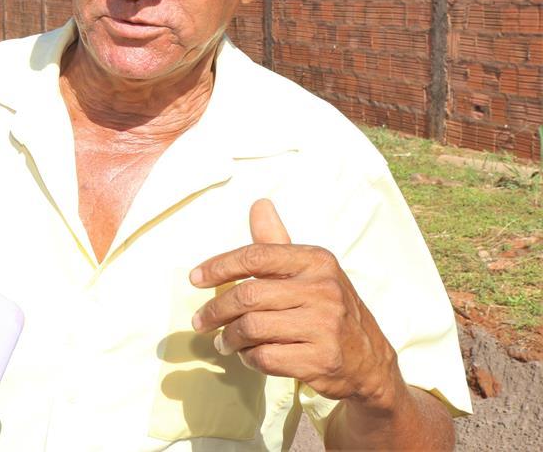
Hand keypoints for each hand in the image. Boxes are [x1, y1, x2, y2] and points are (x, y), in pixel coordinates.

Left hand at [189, 200, 400, 407]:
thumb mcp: (310, 271)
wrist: (370, 362)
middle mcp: (323, 290)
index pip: (255, 256)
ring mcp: (325, 326)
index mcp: (316, 261)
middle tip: (201, 320)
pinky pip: (266, 357)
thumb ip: (277, 242)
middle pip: (247, 295)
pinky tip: (248, 355)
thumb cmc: (330, 309)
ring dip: (229, 338)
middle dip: (216, 310)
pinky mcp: (322, 360)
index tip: (195, 278)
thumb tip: (259, 204)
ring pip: (252, 328)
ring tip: (224, 341)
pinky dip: (249, 358)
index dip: (218, 266)